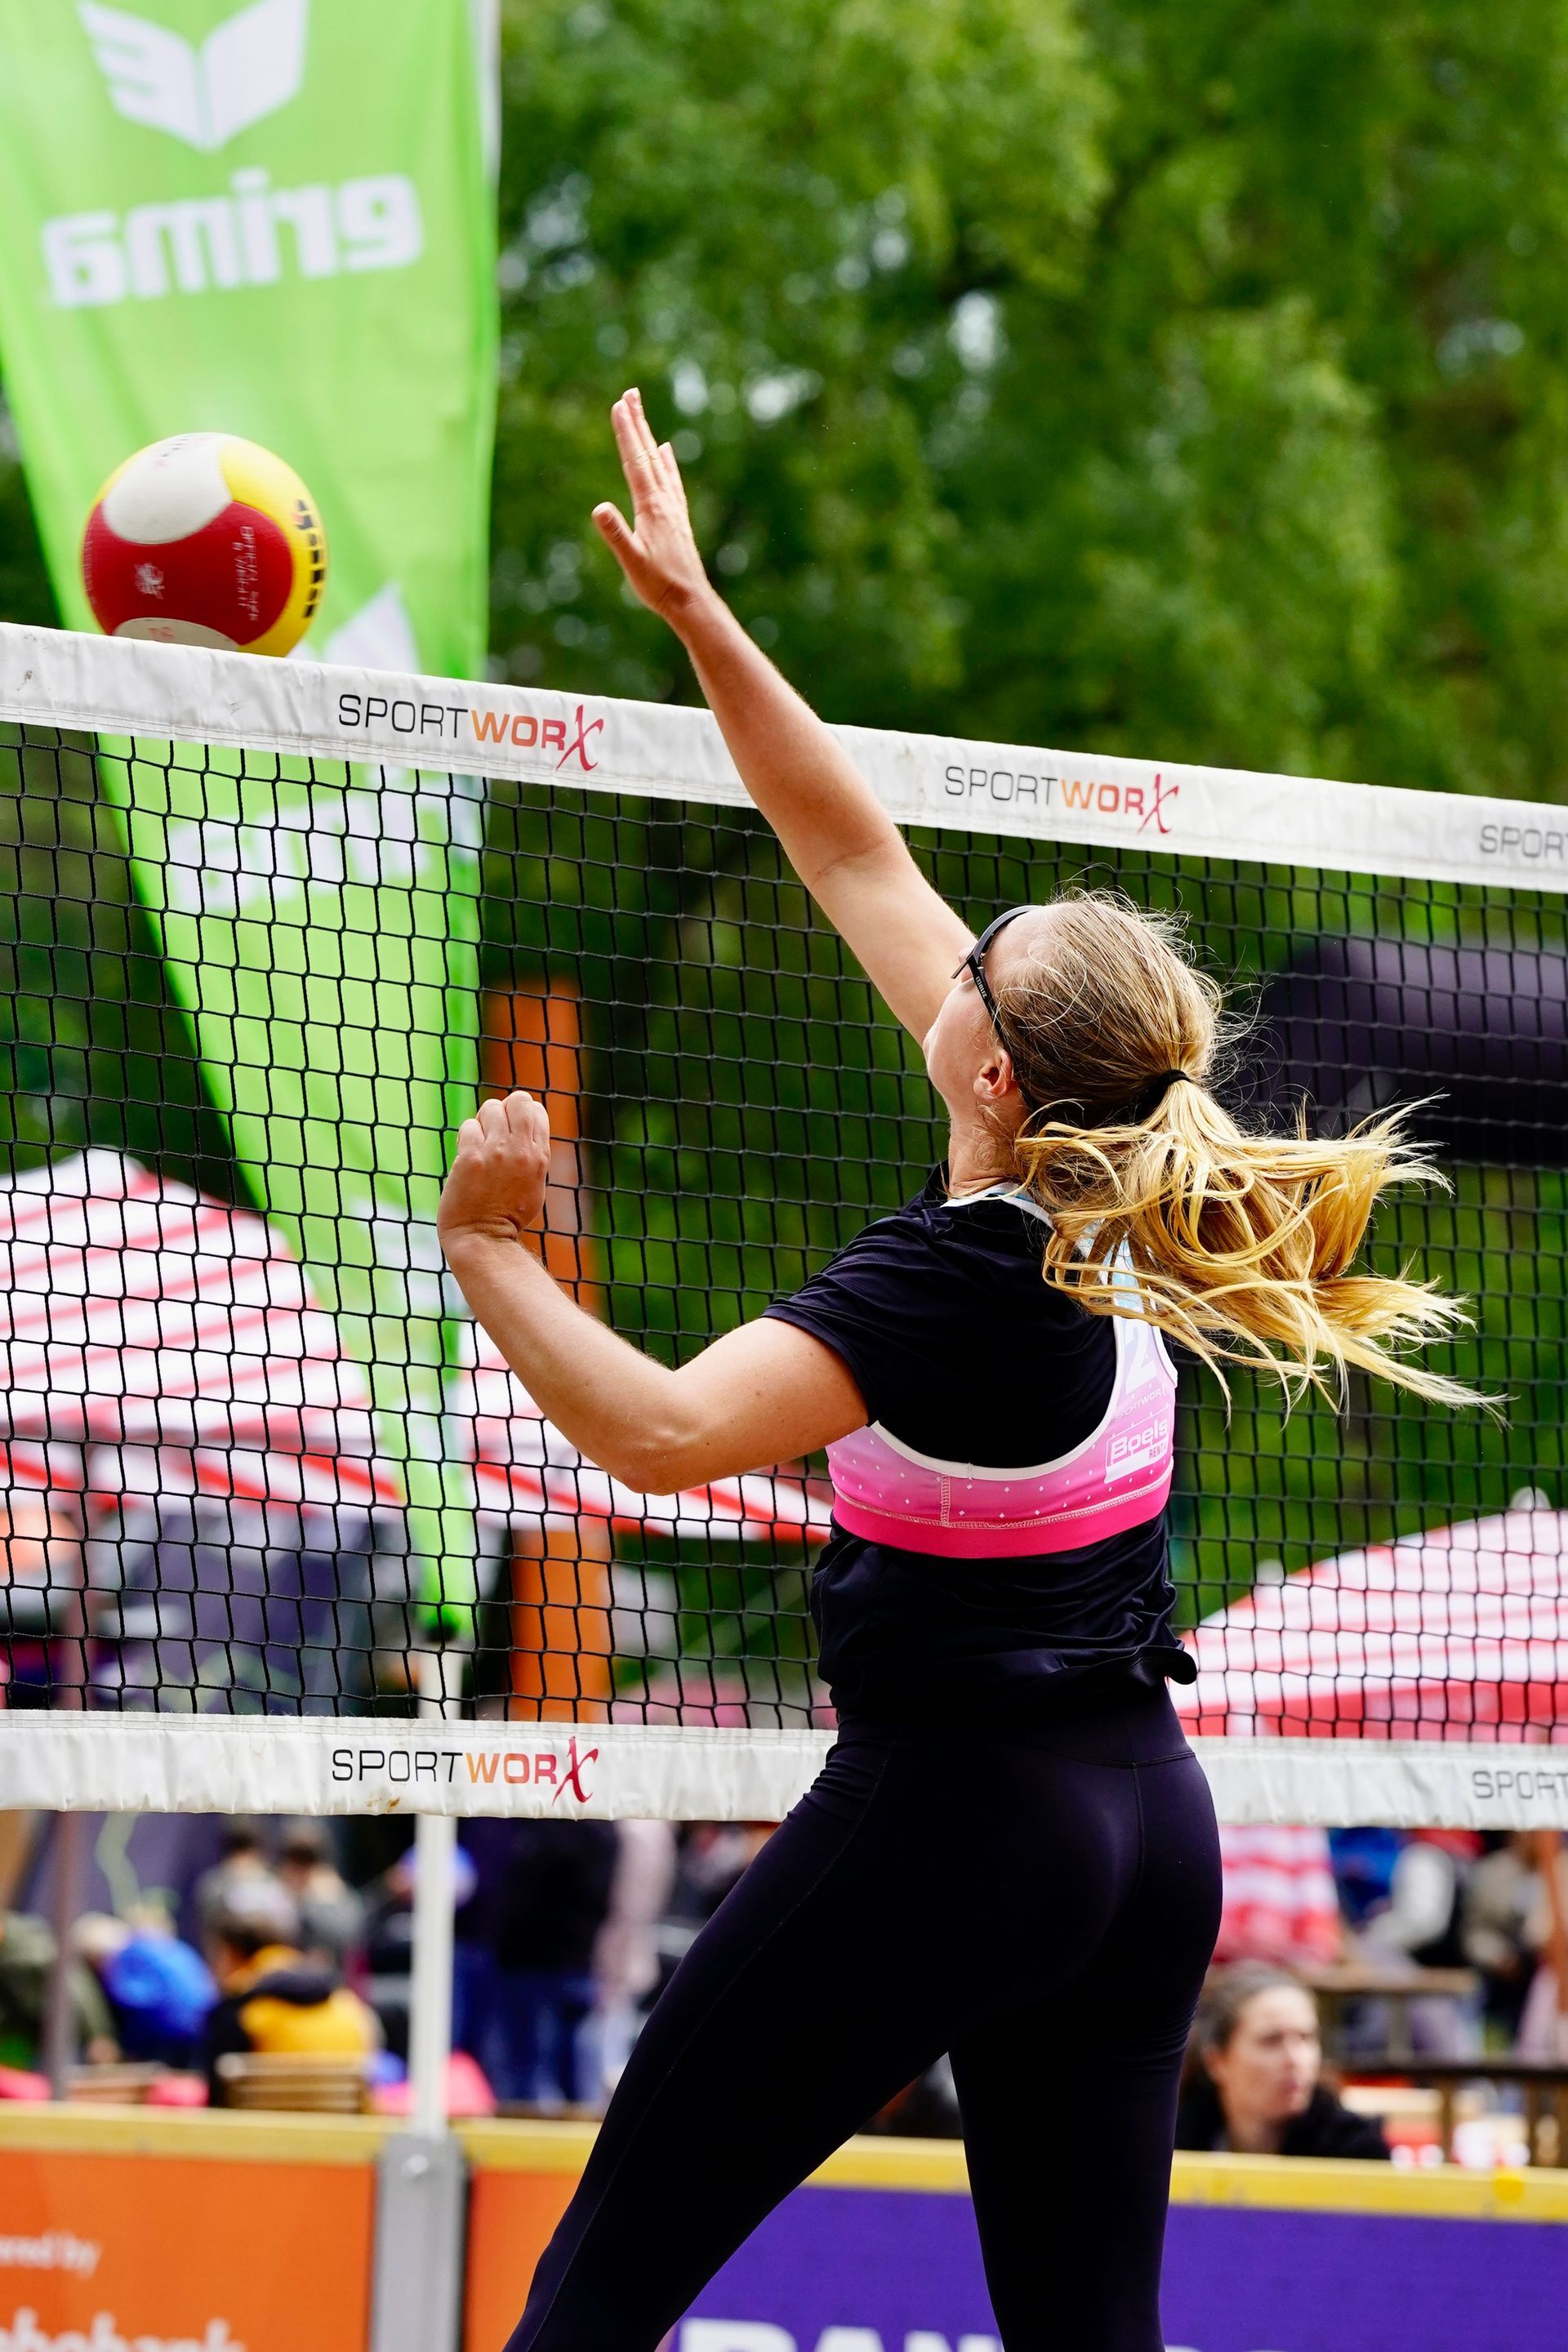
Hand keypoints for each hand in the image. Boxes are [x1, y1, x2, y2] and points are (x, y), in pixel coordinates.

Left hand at [437, 1091, 550, 1253]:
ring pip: (491, 1108)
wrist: (483, 1237)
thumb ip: (532, 1154)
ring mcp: (495, 1152)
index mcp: (539, 1156)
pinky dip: (467, 1136)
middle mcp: (520, 1150)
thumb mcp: (534, 1183)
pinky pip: (469, 1127)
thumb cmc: (508, 1215)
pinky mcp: (471, 1158)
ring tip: (481, 1144)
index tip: (512, 1129)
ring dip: (484, 1121)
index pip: (535, 1109)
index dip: (522, 1114)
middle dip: (505, 1108)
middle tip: (496, 1129)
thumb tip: (524, 1127)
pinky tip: (468, 1154)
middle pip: (518, 1100)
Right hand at [592, 388, 711, 624]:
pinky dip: (666, 462)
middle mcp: (664, 501)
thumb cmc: (658, 585)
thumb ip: (616, 534)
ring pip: (659, 463)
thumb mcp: (631, 562)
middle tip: (630, 393)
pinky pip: (671, 480)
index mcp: (651, 507)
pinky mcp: (677, 518)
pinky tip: (666, 451)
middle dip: (637, 423)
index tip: (619, 405)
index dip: (626, 433)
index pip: (635, 461)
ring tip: (642, 414)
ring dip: (648, 436)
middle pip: (647, 454)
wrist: (690, 602)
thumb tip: (598, 508)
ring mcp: (672, 508)